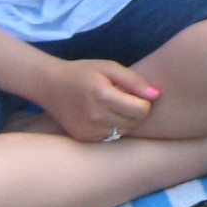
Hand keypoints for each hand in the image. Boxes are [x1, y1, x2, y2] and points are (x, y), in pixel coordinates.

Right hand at [33, 57, 158, 142]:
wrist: (50, 85)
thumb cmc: (83, 72)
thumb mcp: (108, 67)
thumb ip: (134, 80)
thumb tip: (156, 94)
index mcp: (101, 95)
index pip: (141, 109)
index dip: (144, 101)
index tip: (134, 92)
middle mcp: (95, 116)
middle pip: (135, 122)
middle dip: (137, 110)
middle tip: (124, 98)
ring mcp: (88, 130)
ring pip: (125, 131)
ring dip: (126, 120)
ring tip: (113, 106)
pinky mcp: (85, 138)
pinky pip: (112, 137)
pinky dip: (114, 127)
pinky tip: (104, 115)